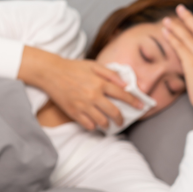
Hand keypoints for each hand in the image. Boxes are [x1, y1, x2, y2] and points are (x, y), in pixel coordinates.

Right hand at [18, 46, 142, 130]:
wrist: (52, 73)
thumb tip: (125, 84)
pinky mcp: (74, 113)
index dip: (134, 102)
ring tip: (108, 124)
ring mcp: (83, 106)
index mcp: (100, 83)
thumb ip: (110, 74)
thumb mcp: (93, 65)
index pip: (122, 95)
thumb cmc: (73, 68)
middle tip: (122, 121)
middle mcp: (93, 96)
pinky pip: (88, 125)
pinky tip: (94, 123)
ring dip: (108, 124)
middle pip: (114, 112)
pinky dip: (94, 126)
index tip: (141, 107)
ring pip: (102, 122)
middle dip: (121, 119)